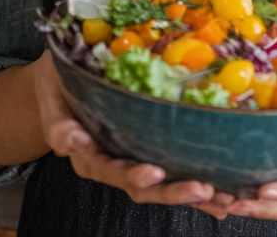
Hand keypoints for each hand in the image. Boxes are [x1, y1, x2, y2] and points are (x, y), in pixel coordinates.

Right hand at [32, 51, 233, 219]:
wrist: (61, 77)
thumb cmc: (57, 83)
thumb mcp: (51, 98)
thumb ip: (59, 125)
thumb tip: (74, 143)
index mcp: (89, 155)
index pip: (113, 170)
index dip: (134, 175)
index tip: (154, 173)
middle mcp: (113, 163)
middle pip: (145, 187)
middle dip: (174, 191)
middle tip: (203, 190)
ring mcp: (133, 159)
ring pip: (164, 186)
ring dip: (193, 195)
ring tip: (224, 199)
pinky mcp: (149, 150)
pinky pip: (174, 171)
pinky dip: (198, 186)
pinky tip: (225, 196)